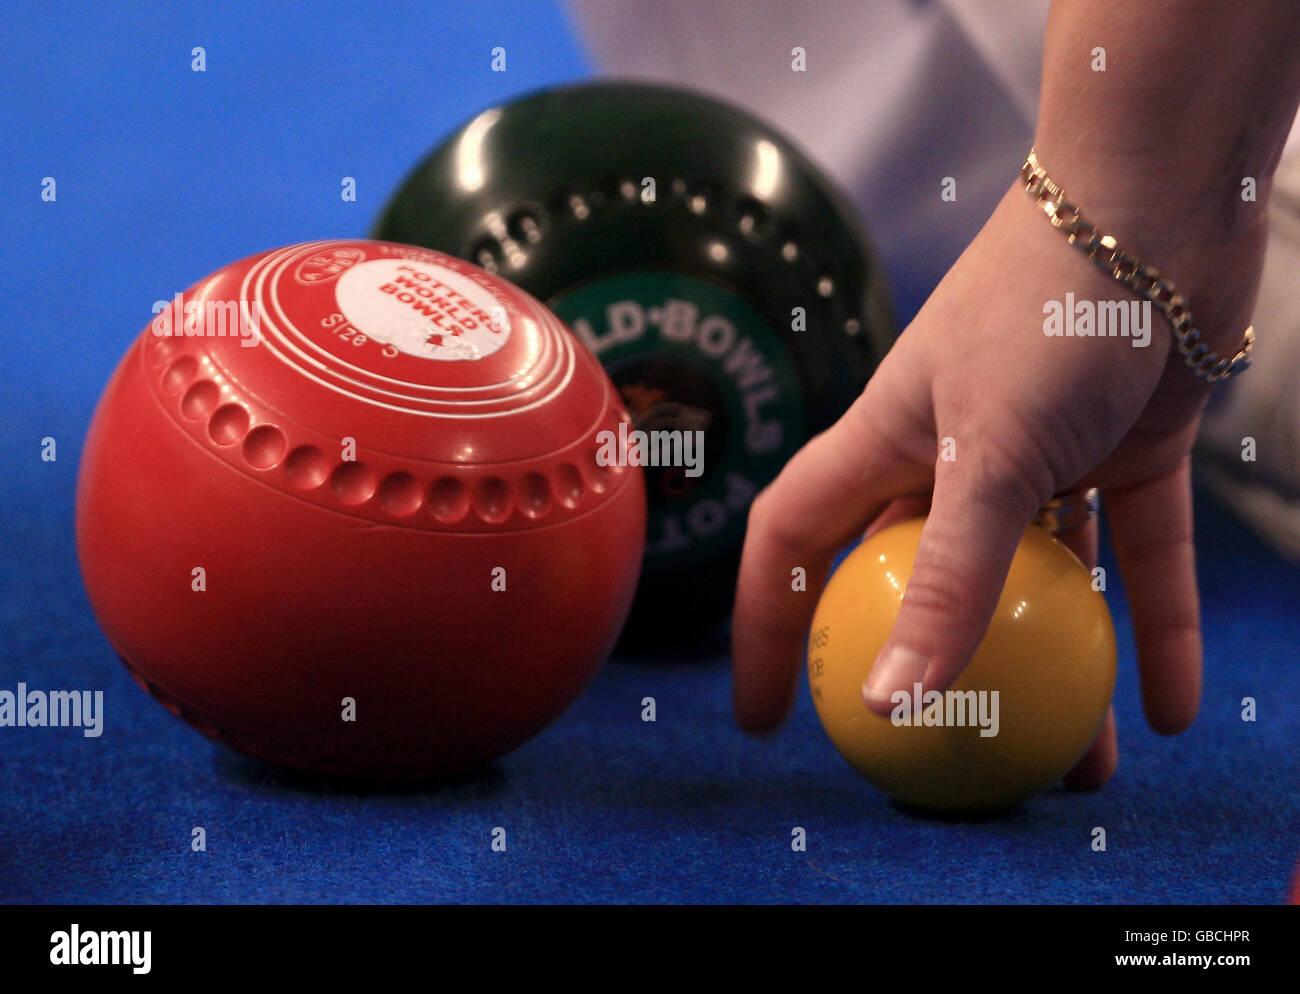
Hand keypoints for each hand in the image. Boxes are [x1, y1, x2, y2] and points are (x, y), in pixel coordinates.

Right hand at [730, 174, 1266, 785]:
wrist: (1162, 204)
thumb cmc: (1046, 306)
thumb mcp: (987, 454)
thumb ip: (943, 579)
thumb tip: (891, 702)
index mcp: (884, 443)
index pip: (795, 543)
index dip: (766, 627)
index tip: (770, 715)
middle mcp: (951, 458)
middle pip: (919, 584)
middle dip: (924, 670)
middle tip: (937, 754)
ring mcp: (1042, 460)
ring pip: (1038, 586)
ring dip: (1055, 672)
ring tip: (1076, 766)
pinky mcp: (1126, 455)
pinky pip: (1136, 560)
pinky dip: (1154, 629)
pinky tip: (1166, 709)